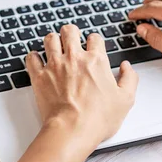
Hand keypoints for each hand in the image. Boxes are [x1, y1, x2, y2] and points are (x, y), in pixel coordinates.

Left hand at [26, 25, 138, 155]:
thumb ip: (130, 79)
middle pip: (70, 31)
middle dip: (71, 32)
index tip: (93, 47)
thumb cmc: (97, 118)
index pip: (95, 38)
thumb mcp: (125, 100)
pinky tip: (37, 59)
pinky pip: (32, 58)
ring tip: (55, 45)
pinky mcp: (39, 77)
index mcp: (96, 61)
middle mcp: (74, 58)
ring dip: (53, 40)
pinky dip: (33, 57)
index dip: (94, 41)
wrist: (72, 130)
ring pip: (50, 39)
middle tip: (71, 38)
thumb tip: (127, 68)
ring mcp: (54, 66)